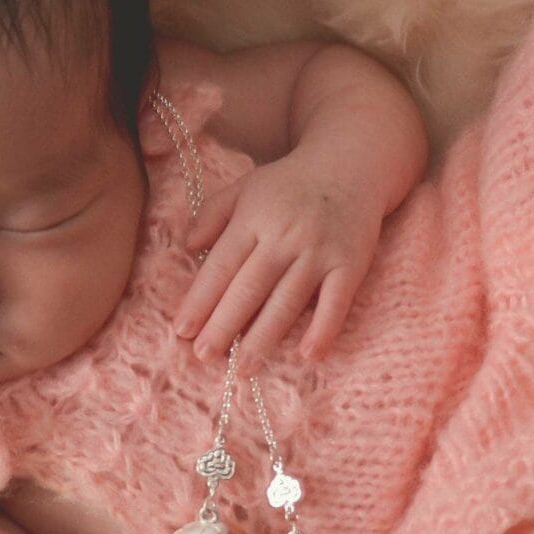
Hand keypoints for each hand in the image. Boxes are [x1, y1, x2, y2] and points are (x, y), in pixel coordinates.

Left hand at [171, 155, 381, 373]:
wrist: (352, 164)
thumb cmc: (290, 183)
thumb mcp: (245, 187)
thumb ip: (213, 215)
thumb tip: (187, 247)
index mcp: (254, 218)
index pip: (221, 266)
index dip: (200, 300)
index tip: (182, 330)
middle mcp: (285, 236)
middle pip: (249, 289)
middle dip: (224, 325)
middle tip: (203, 356)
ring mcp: (319, 252)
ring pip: (287, 301)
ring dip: (264, 338)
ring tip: (243, 369)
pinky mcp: (350, 264)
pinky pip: (336, 303)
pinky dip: (323, 330)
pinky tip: (307, 356)